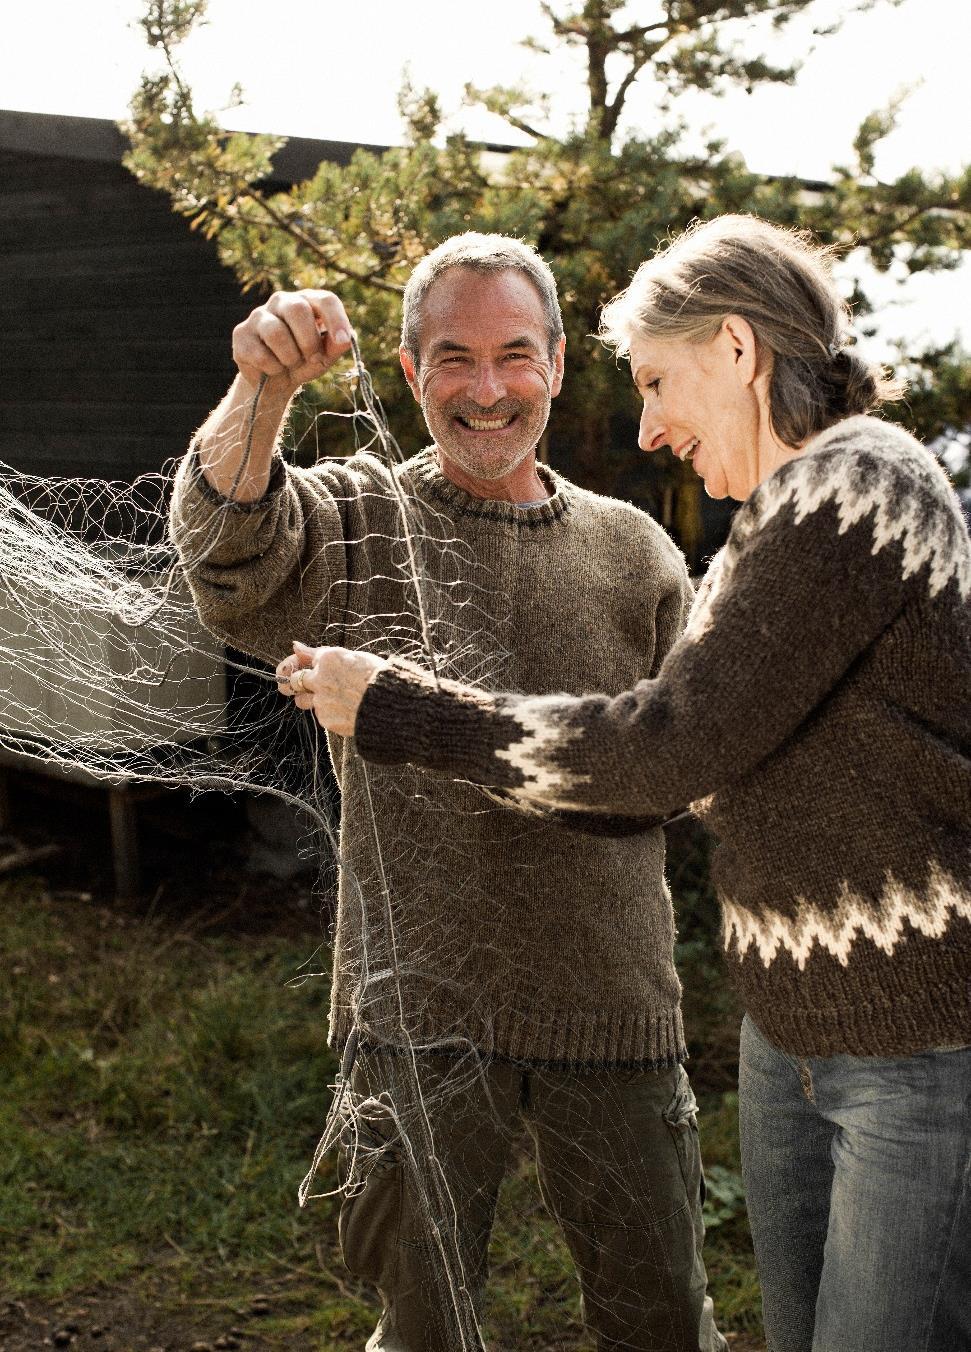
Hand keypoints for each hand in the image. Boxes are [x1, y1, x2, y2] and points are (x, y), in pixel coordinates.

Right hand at [233, 290, 353, 392]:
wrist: (275, 382)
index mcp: (307, 301)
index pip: (325, 299)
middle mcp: (282, 301)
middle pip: (298, 309)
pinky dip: (272, 368)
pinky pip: (260, 354)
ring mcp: (258, 315)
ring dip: (290, 358)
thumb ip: (336, 346)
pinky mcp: (241, 334)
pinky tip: (272, 368)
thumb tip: (347, 338)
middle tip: (313, 358)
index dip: (336, 319)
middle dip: (309, 341)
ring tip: (290, 364)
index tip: (343, 340)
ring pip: (276, 333)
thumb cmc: (304, 362)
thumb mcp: (325, 356)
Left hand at [276, 641, 386, 735]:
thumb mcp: (353, 657)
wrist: (392, 706)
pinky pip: (321, 715)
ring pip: (305, 700)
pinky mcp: (325, 718)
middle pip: (294, 680)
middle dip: (298, 682)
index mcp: (328, 658)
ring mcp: (321, 700)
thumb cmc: (378, 678)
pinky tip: (349, 711)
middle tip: (312, 685)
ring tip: (338, 700)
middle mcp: (320, 678)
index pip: (308, 658)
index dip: (311, 664)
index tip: (315, 668)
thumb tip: (295, 645)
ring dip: (314, 699)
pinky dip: (330, 713)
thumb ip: (320, 653)